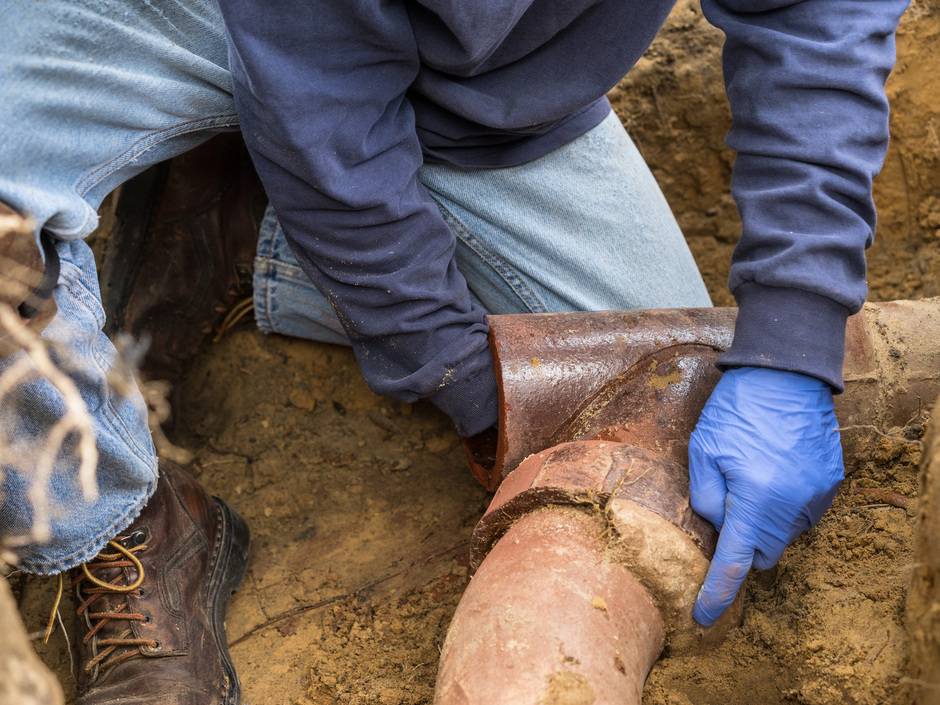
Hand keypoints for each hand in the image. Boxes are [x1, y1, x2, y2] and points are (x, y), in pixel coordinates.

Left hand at [689, 366, 843, 625]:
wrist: (786, 372)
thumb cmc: (736, 408)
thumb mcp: (702, 449)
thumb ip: (705, 497)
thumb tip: (717, 527)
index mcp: (753, 499)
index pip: (733, 563)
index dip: (716, 595)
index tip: (704, 617)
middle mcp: (790, 504)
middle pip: (762, 552)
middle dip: (741, 543)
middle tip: (726, 506)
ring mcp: (815, 495)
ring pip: (783, 533)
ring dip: (764, 522)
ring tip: (752, 477)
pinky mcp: (830, 482)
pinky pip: (803, 512)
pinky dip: (785, 505)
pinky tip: (773, 471)